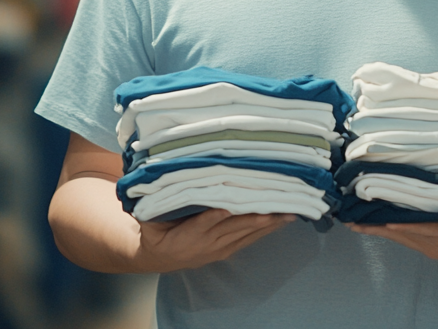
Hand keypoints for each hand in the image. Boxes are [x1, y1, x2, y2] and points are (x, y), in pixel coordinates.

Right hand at [134, 209, 294, 272]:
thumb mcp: (149, 219)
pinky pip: (249, 238)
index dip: (216, 216)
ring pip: (246, 233)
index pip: (203, 222)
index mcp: (186, 235)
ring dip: (268, 223)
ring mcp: (219, 247)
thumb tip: (154, 180)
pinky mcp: (227, 250)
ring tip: (288, 212)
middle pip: (234, 227)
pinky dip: (266, 229)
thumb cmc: (155, 232)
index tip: (227, 207)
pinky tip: (281, 220)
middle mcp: (207, 243)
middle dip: (256, 216)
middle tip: (276, 205)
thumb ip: (153, 205)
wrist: (159, 258)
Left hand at [349, 221, 437, 281]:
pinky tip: (377, 223)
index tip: (385, 220)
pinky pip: (405, 234)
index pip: (423, 230)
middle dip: (377, 227)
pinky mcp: (432, 241)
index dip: (404, 225)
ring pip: (399, 234)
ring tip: (355, 221)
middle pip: (401, 234)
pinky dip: (389, 228)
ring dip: (378, 228)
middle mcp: (435, 243)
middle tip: (352, 219)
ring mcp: (432, 244)